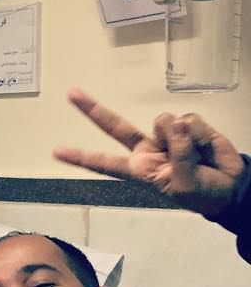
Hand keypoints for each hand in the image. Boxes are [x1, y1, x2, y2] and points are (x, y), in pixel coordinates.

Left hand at [53, 89, 243, 216]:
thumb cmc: (201, 193)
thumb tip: (174, 124)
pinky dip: (200, 134)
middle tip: (71, 93)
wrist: (231, 187)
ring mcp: (165, 135)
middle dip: (92, 109)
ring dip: (183, 139)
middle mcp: (145, 149)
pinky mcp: (186, 126)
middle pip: (115, 126)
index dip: (81, 157)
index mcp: (137, 169)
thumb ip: (177, 155)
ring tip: (196, 157)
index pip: (103, 162)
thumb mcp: (182, 185)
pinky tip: (204, 147)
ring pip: (163, 122)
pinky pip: (189, 120)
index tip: (57, 151)